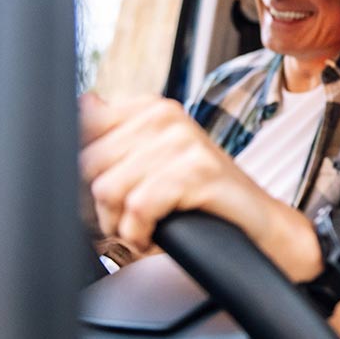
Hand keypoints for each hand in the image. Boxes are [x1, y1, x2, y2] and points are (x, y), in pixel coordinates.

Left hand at [78, 93, 320, 279]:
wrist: (258, 224)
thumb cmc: (203, 198)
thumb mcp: (153, 161)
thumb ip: (115, 135)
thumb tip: (83, 102)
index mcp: (152, 109)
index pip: (81, 129)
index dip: (82, 174)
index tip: (107, 194)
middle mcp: (166, 117)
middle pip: (88, 164)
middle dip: (101, 205)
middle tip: (130, 219)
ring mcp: (184, 142)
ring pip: (108, 189)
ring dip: (121, 225)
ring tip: (145, 228)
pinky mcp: (197, 172)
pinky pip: (137, 208)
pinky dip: (139, 234)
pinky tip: (155, 236)